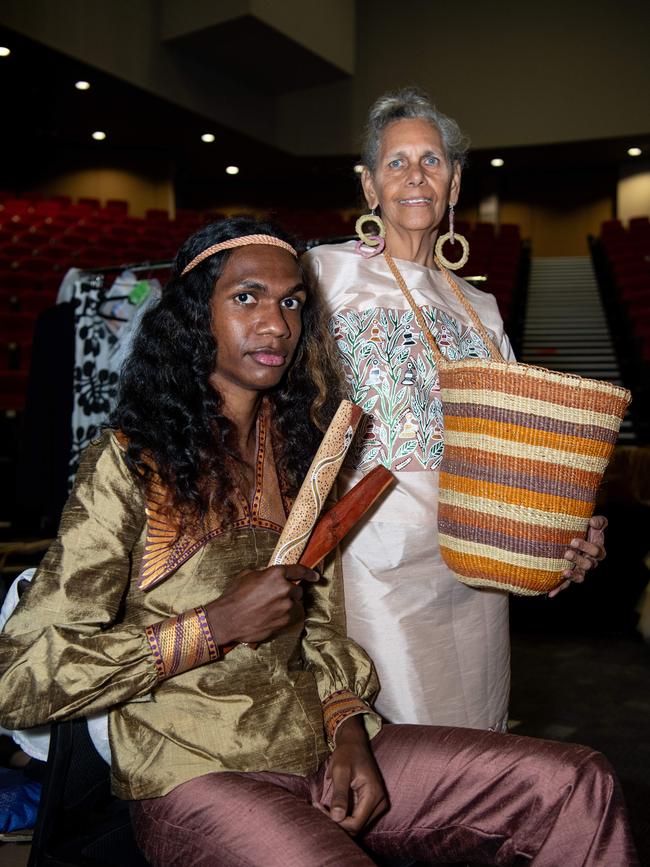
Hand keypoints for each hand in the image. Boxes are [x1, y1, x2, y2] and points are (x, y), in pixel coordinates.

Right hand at [205, 564, 318, 645]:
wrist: (228, 619)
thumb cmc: (234, 595)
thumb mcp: (248, 575)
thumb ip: (264, 573)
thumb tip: (271, 574)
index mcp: (276, 574)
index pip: (299, 571)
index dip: (309, 573)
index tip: (316, 576)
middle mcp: (285, 589)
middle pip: (298, 590)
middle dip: (290, 592)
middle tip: (275, 596)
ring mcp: (286, 606)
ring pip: (294, 604)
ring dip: (286, 605)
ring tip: (269, 608)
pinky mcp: (284, 621)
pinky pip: (289, 616)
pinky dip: (282, 616)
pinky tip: (268, 617)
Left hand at [322, 716, 387, 834]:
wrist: (355, 743)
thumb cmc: (347, 754)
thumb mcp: (340, 770)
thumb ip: (339, 794)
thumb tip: (337, 818)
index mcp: (374, 795)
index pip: (355, 824)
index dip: (336, 822)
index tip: (318, 808)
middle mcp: (381, 803)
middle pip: (356, 827)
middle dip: (336, 821)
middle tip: (318, 807)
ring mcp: (379, 805)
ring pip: (356, 825)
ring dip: (339, 820)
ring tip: (322, 806)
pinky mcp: (373, 805)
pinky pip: (357, 818)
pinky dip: (343, 816)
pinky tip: (331, 805)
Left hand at [548, 515, 607, 597]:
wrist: (577, 536)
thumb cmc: (587, 530)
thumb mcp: (595, 524)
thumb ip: (599, 522)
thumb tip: (592, 522)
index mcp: (597, 551)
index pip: (596, 551)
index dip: (586, 547)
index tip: (573, 541)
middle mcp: (590, 562)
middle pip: (588, 564)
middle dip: (577, 559)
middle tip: (567, 553)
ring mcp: (580, 570)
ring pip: (580, 576)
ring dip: (573, 576)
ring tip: (564, 572)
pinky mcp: (570, 575)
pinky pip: (566, 584)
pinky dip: (559, 588)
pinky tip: (550, 593)